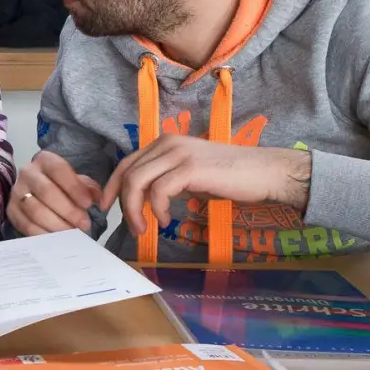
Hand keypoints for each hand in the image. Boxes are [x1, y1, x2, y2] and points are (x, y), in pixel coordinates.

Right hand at [8, 151, 103, 235]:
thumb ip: (88, 188)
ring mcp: (16, 192)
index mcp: (45, 160)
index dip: (74, 188)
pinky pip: (25, 225)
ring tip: (72, 233)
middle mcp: (27, 173)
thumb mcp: (75, 180)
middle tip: (84, 224)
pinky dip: (43, 234)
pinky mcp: (11, 210)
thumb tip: (98, 199)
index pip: (59, 170)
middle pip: (46, 192)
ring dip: (57, 224)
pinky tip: (57, 239)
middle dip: (68, 210)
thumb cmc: (60, 185)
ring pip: (35, 210)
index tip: (88, 204)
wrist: (35, 191)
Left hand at [101, 136, 311, 236]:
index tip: (106, 207)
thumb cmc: (229, 176)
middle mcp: (167, 142)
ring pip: (138, 181)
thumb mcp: (189, 176)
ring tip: (145, 227)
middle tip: (131, 226)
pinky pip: (159, 190)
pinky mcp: (190, 168)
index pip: (127, 162)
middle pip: (128, 172)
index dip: (112, 185)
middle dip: (122, 202)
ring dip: (135, 209)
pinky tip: (166, 220)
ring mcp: (178, 153)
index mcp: (164, 142)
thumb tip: (144, 197)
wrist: (263, 172)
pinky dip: (157, 209)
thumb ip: (165, 180)